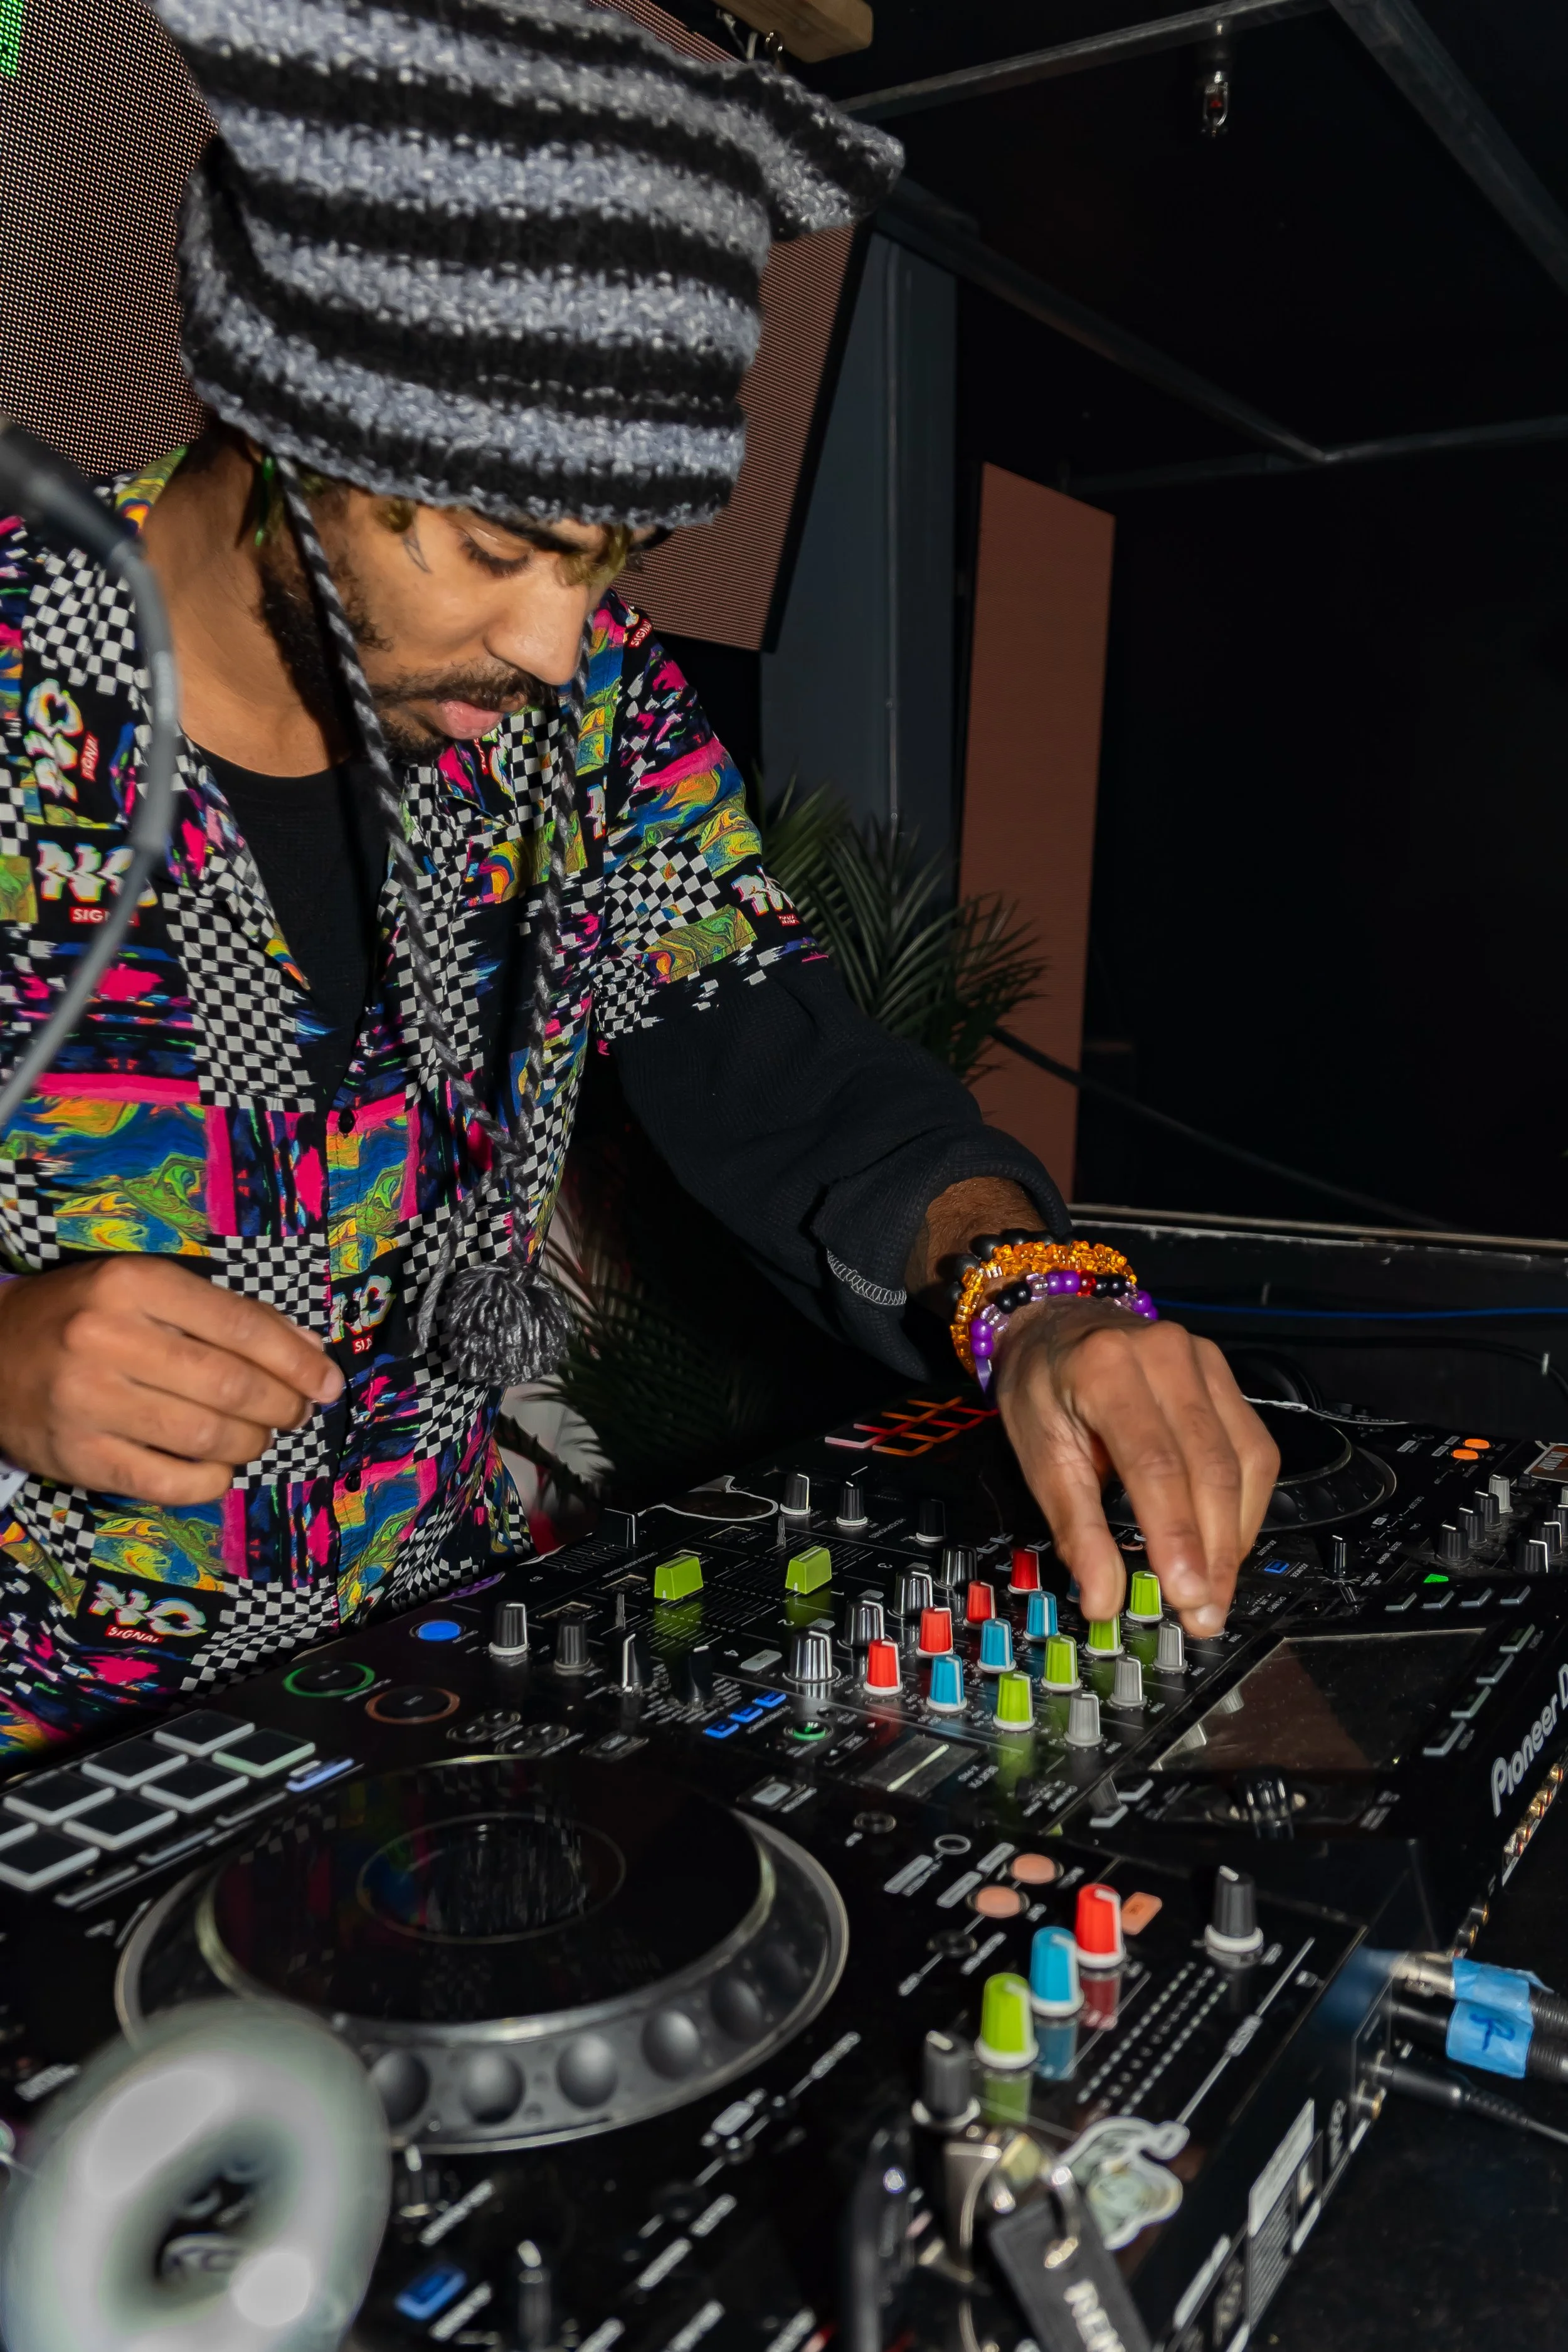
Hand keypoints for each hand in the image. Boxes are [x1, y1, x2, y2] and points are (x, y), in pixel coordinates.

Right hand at [0, 1256, 344, 1505]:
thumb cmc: (85, 1316)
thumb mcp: (147, 1290)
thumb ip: (227, 1315)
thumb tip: (309, 1353)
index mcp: (134, 1283)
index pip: (243, 1327)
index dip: (298, 1361)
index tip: (328, 1382)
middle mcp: (108, 1338)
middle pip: (232, 1386)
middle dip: (283, 1406)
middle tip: (297, 1412)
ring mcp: (88, 1401)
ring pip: (208, 1437)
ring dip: (253, 1443)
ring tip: (258, 1435)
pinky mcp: (77, 1456)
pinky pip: (171, 1482)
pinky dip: (212, 1480)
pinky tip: (220, 1466)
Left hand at [993, 1302, 1278, 1636]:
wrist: (1056, 1320)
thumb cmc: (1041, 1388)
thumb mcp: (1038, 1454)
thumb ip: (1075, 1528)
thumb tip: (1104, 1600)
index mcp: (1106, 1369)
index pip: (1154, 1464)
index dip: (1176, 1536)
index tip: (1184, 1596)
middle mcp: (1165, 1354)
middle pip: (1209, 1465)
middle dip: (1213, 1550)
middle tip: (1205, 1612)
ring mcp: (1203, 1359)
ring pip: (1244, 1459)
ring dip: (1235, 1536)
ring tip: (1216, 1591)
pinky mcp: (1224, 1373)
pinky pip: (1253, 1447)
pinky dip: (1245, 1505)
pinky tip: (1226, 1544)